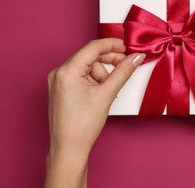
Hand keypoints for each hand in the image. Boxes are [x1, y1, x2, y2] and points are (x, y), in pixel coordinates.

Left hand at [45, 38, 144, 187]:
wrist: (69, 149)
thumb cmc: (82, 126)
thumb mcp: (106, 94)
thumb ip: (123, 72)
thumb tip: (136, 58)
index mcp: (66, 71)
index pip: (93, 47)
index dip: (113, 45)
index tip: (128, 47)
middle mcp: (59, 73)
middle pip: (90, 57)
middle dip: (109, 62)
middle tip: (126, 65)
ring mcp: (58, 81)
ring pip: (87, 67)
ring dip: (102, 75)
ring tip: (107, 93)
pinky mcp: (61, 89)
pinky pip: (81, 76)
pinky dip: (94, 81)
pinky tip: (100, 93)